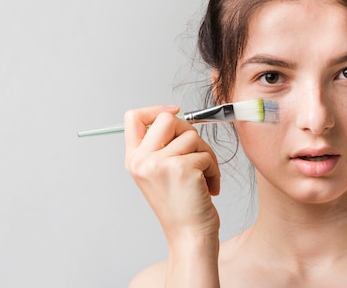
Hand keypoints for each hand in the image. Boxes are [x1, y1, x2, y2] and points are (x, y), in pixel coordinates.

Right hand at [124, 105, 220, 242]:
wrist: (190, 237)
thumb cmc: (181, 206)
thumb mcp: (159, 173)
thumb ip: (160, 146)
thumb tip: (175, 114)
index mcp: (134, 160)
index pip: (133, 117)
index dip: (155, 109)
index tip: (175, 111)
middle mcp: (142, 161)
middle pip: (166, 119)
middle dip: (189, 132)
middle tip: (196, 153)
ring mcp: (159, 164)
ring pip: (192, 136)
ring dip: (206, 155)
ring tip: (203, 178)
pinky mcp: (181, 168)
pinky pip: (205, 154)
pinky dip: (214, 170)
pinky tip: (208, 189)